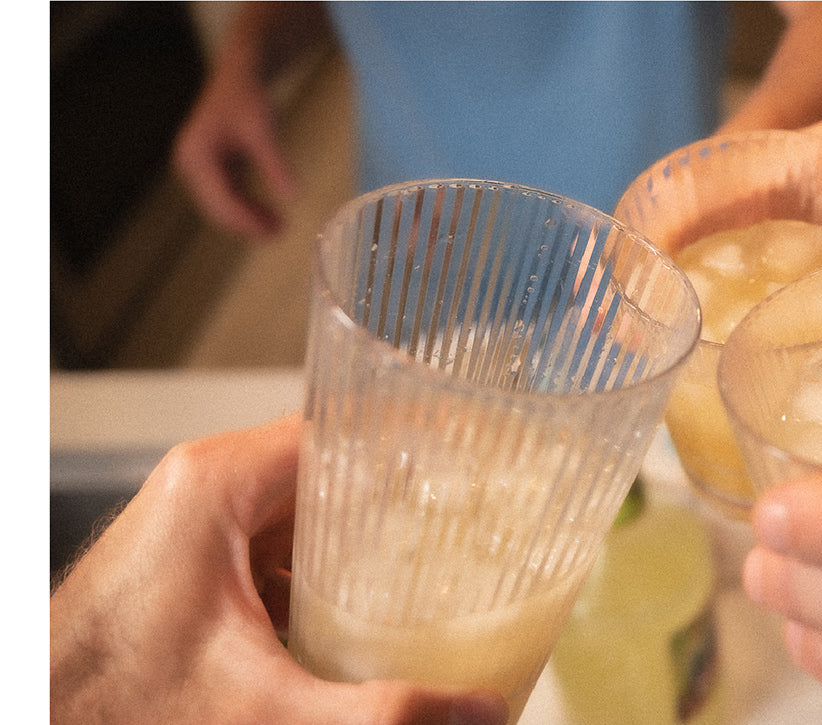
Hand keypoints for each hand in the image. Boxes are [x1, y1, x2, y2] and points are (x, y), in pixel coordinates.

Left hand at [50, 417, 507, 724]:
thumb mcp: (266, 711)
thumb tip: (476, 710)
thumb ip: (381, 711)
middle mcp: (205, 490)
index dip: (419, 437)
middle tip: (474, 522)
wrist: (42, 724)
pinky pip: (279, 546)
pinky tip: (366, 614)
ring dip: (366, 539)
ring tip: (437, 564)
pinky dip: (326, 574)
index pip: (344, 423)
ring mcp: (196, 526)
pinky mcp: (193, 565)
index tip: (477, 452)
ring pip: (308, 509)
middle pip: (334, 466)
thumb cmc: (108, 706)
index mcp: (218, 485)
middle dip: (406, 498)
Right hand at [170, 41, 297, 237]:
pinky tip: (271, 216)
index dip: (246, 221)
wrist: (239, 77)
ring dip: (248, 219)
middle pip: (217, 208)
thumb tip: (293, 196)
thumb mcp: (264, 131)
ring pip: (222, 205)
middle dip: (247, 224)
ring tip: (279, 228)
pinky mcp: (211, 169)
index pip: (220, 200)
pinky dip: (248, 206)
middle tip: (280, 235)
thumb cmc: (248, 99)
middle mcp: (191, 165)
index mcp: (196, 157)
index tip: (273, 233)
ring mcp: (199, 168)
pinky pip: (228, 195)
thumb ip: (276, 164)